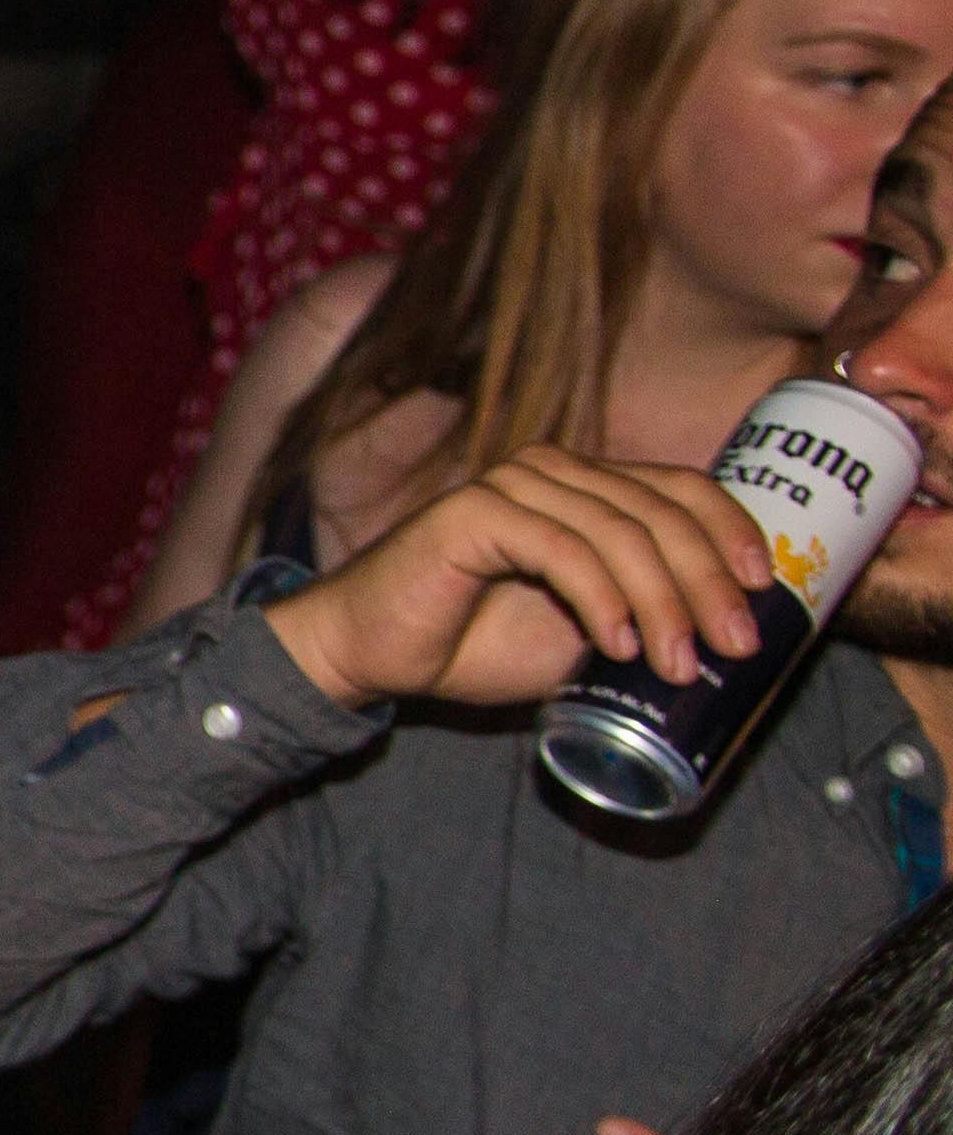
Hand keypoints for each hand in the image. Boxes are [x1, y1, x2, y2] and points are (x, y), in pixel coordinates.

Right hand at [265, 446, 778, 716]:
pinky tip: (617, 644)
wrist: (371, 653)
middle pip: (659, 510)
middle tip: (732, 645)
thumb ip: (643, 619)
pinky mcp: (473, 514)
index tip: (763, 591)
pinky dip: (601, 598)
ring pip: (618, 531)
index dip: (731, 530)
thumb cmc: (472, 643)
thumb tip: (723, 640)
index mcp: (584, 487)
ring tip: (678, 663)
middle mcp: (552, 471)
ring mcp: (511, 486)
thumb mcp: (584, 634)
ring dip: (663, 601)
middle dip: (708, 582)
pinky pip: (561, 548)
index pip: (680, 486)